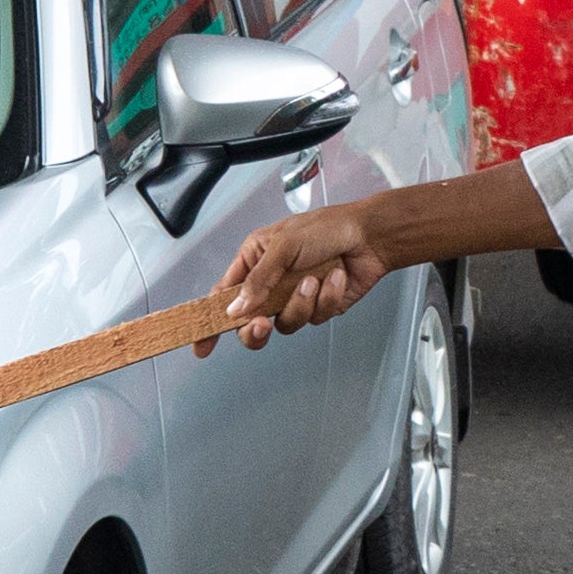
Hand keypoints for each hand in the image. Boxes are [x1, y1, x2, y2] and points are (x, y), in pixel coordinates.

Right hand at [207, 196, 396, 347]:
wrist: (370, 236)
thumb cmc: (327, 228)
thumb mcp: (284, 245)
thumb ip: (259, 279)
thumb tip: (236, 308)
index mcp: (254, 260)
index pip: (224, 295)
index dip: (211, 321)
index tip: (201, 345)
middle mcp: (271, 282)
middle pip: (250, 323)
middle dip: (257, 328)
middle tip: (264, 323)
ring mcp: (295, 298)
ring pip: (285, 324)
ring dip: (301, 303)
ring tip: (314, 279)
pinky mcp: (318, 308)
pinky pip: (314, 317)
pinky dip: (327, 297)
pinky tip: (335, 277)